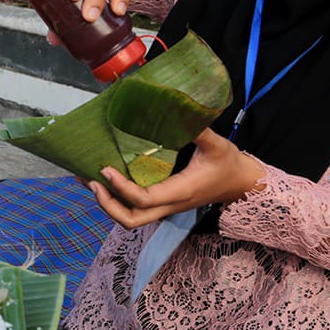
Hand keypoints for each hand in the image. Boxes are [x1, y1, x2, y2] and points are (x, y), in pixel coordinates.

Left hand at [88, 129, 265, 228]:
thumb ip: (199, 130)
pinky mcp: (162, 202)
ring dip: (108, 203)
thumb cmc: (228, 165)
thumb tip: (180, 110)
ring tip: (89, 180)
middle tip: (92, 181)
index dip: (121, 188)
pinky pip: (135, 208)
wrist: (241, 184)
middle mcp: (169, 204)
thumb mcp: (217, 145)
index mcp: (180, 191)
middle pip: (131, 220)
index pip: (144, 199)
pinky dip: (116, 198)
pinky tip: (104, 180)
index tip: (105, 169)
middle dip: (107, 205)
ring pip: (130, 218)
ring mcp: (164, 207)